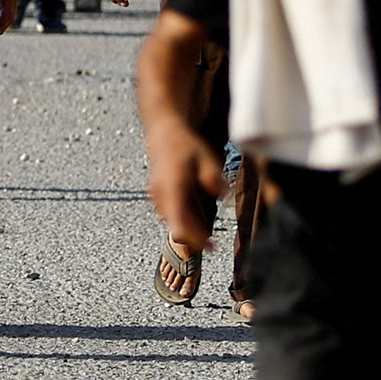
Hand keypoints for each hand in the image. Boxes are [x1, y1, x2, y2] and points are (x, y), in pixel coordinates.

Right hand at [144, 116, 225, 253]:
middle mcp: (161, 195)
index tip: (211, 247)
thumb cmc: (184, 145)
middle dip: (194, 236)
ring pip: (173, 221)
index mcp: (172, 188)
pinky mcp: (157, 195)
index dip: (195, 238)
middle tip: (212, 243)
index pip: (180, 222)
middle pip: (177, 226)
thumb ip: (213, 178)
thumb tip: (224, 193)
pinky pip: (170, 213)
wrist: (164, 132)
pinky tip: (195, 214)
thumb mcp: (205, 158)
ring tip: (205, 230)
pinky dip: (182, 218)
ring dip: (188, 227)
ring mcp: (157, 196)